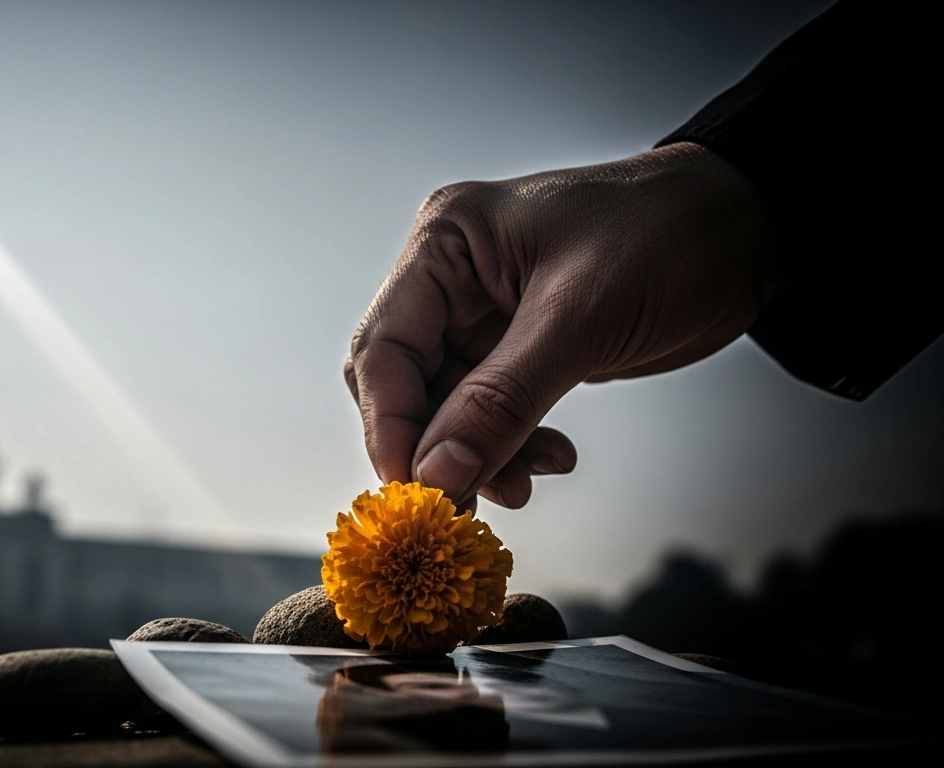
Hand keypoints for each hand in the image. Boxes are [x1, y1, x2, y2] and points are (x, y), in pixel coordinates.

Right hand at [345, 143, 778, 509]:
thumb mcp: (578, 319)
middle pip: (406, 384)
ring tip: (529, 481)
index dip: (391, 425)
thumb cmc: (667, 237)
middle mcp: (451, 278)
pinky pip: (490, 411)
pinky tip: (553, 458)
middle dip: (438, 445)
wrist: (750, 229)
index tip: (416, 489)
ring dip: (480, 453)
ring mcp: (484, 313)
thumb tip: (437, 475)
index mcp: (445, 244)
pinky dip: (511, 444)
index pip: (384, 348)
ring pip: (448, 408)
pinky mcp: (520, 346)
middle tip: (468, 501)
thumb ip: (499, 400)